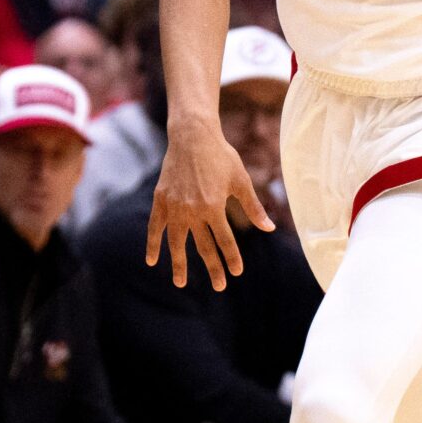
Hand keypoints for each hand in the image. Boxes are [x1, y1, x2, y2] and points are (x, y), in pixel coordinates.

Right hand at [147, 118, 272, 289]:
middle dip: (213, 267)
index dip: (231, 257)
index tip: (236, 272)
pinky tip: (152, 261)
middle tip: (219, 286)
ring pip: (176, 242)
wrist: (192, 136)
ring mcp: (174, 207)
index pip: (225, 240)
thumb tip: (269, 228)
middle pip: (203, 246)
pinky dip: (152, 244)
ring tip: (180, 283)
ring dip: (179, 264)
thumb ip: (253, 207)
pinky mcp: (160, 200)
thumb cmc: (220, 156)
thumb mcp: (241, 180)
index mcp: (214, 206)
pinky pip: (154, 227)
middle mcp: (192, 210)